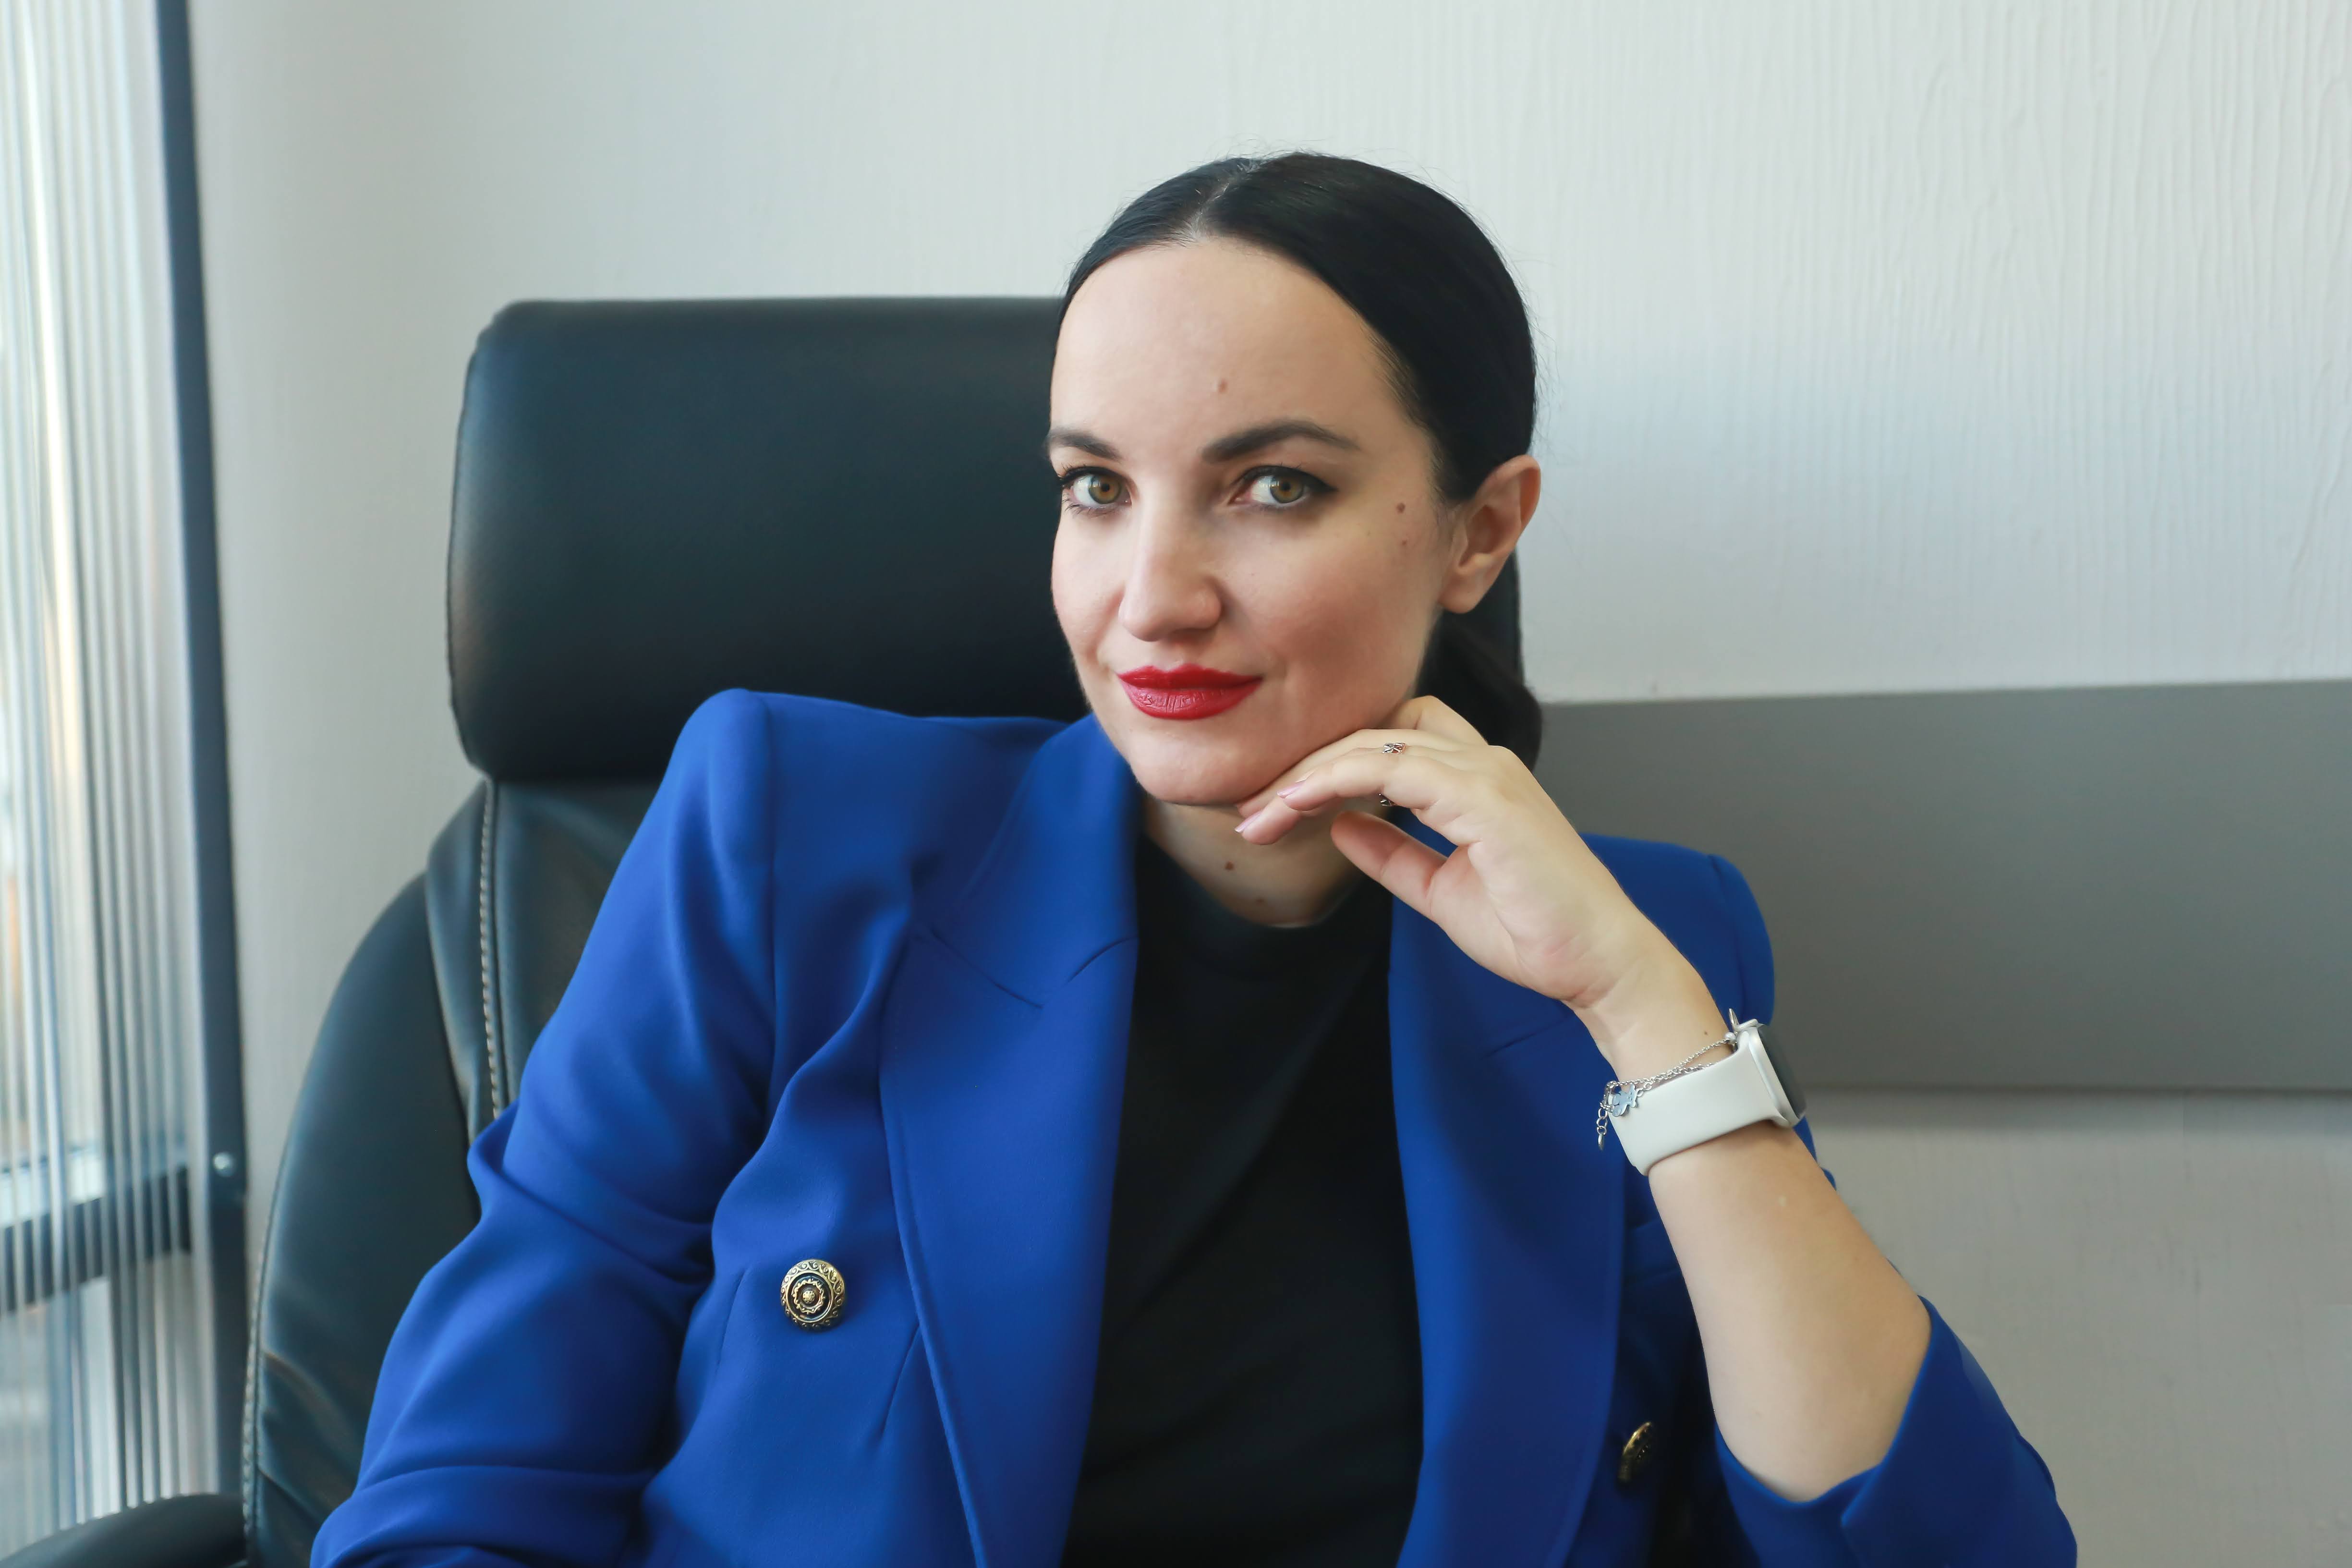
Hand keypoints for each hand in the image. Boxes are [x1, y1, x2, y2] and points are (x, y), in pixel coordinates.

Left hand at [1234, 696, 1721, 1072]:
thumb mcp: (1439, 890)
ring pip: (1377, 743)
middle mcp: (1484, 763)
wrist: (1598, 963)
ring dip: (1312, 771)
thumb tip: (1342, 825)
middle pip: (1376, 731)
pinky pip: (1395, 769)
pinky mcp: (1487, 797)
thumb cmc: (1535, 930)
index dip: (1330, 763)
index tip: (1276, 805)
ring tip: (1264, 809)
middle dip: (1308, 763)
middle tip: (1254, 805)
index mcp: (1477, 781)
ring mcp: (1488, 774)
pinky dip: (1341, 778)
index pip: (1389, 742)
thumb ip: (1393, 854)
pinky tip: (1304, 803)